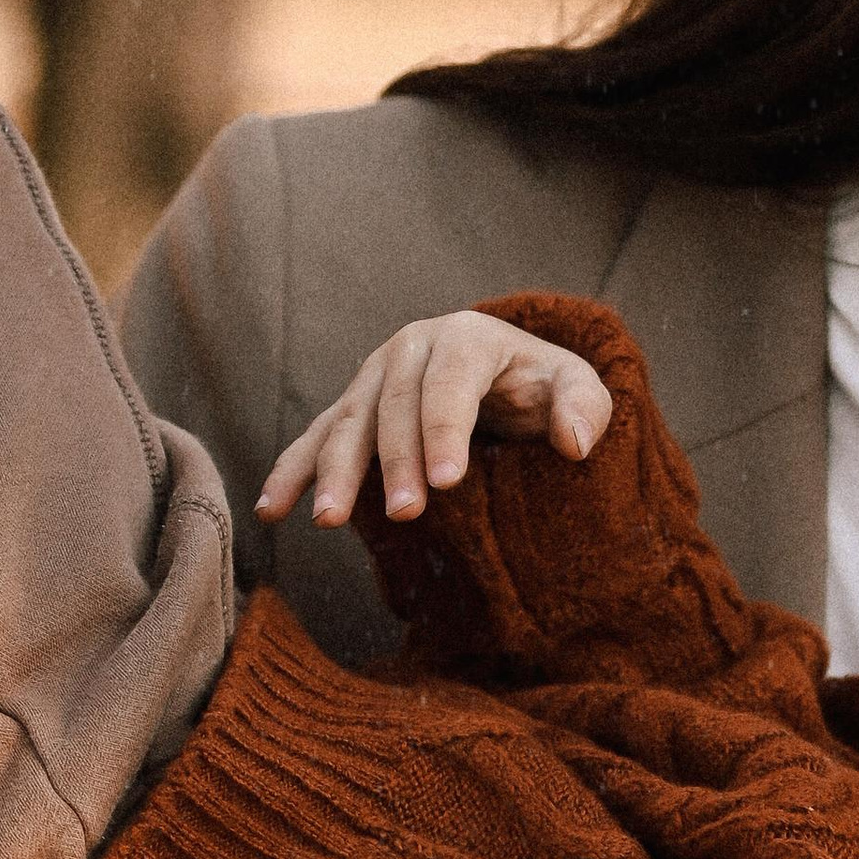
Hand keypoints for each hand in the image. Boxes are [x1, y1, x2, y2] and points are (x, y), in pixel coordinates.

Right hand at [255, 308, 614, 529]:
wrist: (502, 370)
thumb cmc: (542, 385)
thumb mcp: (577, 386)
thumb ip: (586, 406)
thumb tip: (574, 441)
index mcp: (465, 337)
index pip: (451, 384)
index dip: (445, 430)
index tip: (448, 482)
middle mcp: (410, 348)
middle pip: (395, 406)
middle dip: (396, 462)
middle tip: (406, 514)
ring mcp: (374, 376)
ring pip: (348, 422)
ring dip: (335, 471)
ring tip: (328, 520)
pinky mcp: (353, 405)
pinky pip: (316, 437)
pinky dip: (292, 471)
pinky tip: (272, 510)